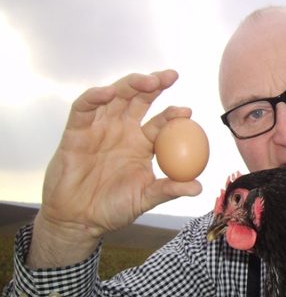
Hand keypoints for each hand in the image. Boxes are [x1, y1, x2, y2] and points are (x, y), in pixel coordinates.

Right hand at [36, 70, 201, 247]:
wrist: (78, 219)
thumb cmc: (113, 208)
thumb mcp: (145, 198)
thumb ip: (169, 190)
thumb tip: (198, 188)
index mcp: (142, 143)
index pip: (161, 122)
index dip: (173, 114)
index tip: (187, 113)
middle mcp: (123, 130)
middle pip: (140, 99)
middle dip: (155, 84)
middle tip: (170, 77)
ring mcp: (99, 127)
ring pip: (115, 96)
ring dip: (130, 84)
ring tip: (147, 81)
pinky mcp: (76, 130)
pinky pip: (84, 108)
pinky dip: (94, 97)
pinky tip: (108, 92)